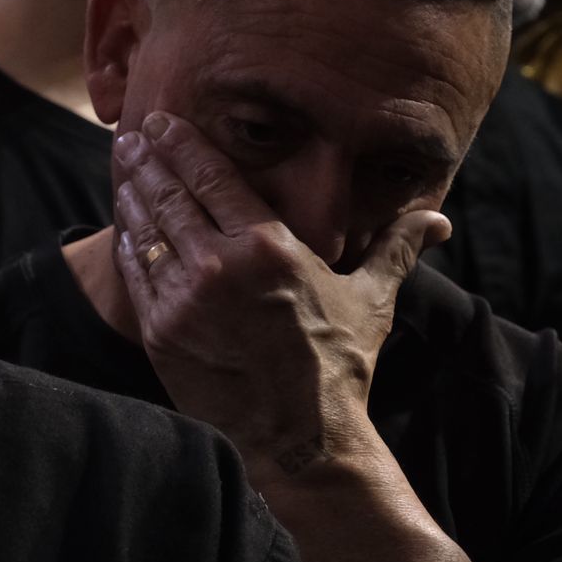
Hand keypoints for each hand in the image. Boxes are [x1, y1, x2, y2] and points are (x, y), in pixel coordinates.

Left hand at [111, 112, 447, 484]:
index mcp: (269, 247)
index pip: (213, 177)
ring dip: (131, 194)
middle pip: (171, 196)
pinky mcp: (161, 334)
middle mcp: (220, 267)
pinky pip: (136, 275)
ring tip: (124, 168)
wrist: (301, 439)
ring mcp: (184, 302)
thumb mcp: (371, 300)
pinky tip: (125, 225)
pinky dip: (128, 244)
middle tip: (131, 137)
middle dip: (148, 161)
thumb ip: (395, 248)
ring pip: (146, 231)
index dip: (183, 144)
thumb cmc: (339, 366)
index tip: (164, 122)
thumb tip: (438, 220)